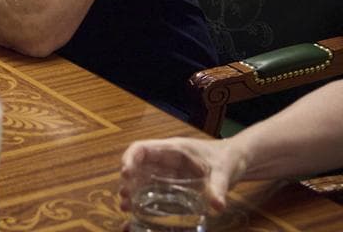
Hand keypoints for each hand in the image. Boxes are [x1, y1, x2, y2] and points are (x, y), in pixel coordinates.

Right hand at [119, 137, 243, 213]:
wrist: (236, 160)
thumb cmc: (226, 158)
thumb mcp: (224, 171)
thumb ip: (219, 187)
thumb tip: (217, 206)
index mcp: (173, 150)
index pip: (142, 148)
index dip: (129, 159)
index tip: (125, 173)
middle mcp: (165, 160)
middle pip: (138, 166)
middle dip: (128, 181)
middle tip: (125, 198)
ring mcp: (167, 172)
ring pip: (142, 179)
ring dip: (132, 192)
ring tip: (126, 207)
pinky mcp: (172, 184)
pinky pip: (153, 189)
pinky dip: (143, 199)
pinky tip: (138, 211)